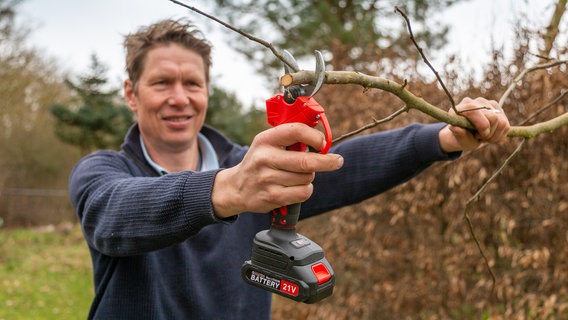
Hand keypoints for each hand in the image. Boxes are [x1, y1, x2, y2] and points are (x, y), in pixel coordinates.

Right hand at [212, 123, 343, 217]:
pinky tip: (297, 187)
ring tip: (299, 175)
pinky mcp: (272, 196)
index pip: (296, 131)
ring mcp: (267, 178)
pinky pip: (302, 193)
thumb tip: (322, 140)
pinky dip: (306, 190)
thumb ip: (290, 138)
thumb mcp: (267, 143)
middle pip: (306, 160)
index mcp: (265, 140)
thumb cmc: (260, 162)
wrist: (236, 188)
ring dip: (310, 177)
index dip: (315, 136)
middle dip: (327, 161)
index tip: (323, 143)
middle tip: (337, 161)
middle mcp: (265, 158)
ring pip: (306, 178)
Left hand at [439, 97, 509, 152]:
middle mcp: (475, 102)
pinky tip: (491, 134)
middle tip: (481, 138)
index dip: (482, 126)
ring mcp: (488, 103)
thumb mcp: (459, 139)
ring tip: (485, 137)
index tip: (478, 135)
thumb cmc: (462, 137)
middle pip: (493, 118)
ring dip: (495, 135)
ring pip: (501, 122)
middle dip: (489, 133)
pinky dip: (500, 134)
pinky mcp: (497, 108)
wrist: (467, 135)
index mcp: (461, 108)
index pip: (474, 110)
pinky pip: (506, 125)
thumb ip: (458, 133)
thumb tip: (453, 127)